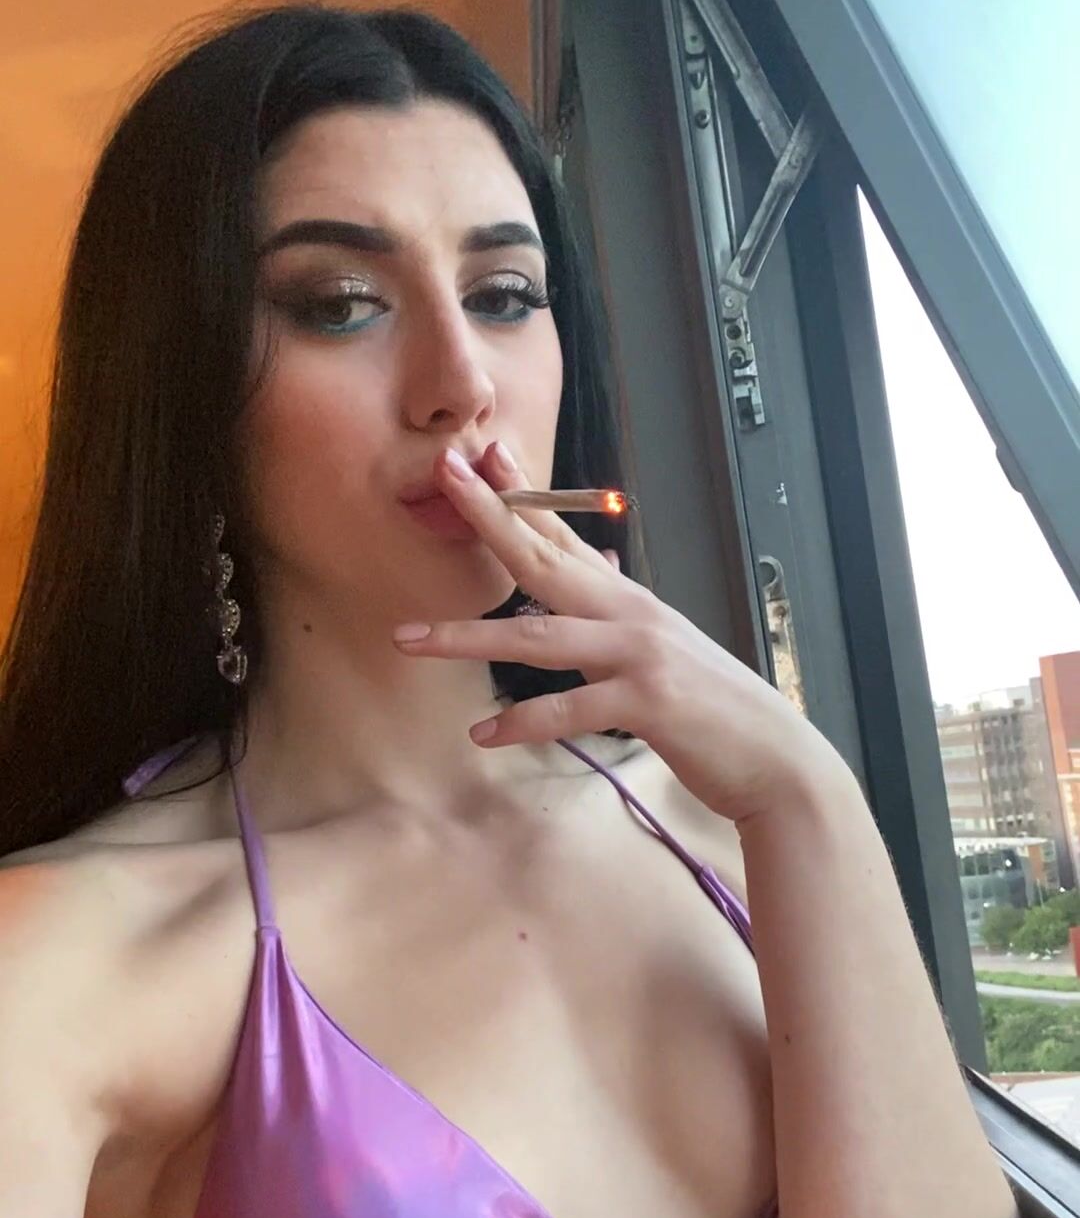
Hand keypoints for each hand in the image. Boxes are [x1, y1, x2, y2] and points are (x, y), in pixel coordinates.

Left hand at [392, 440, 841, 825]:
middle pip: (545, 559)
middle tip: (442, 477)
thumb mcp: (663, 652)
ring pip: (538, 635)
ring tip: (409, 637)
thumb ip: (619, 617)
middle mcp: (631, 615)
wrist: (777, 760)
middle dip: (489, 518)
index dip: (522, 495)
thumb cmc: (713, 712)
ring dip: (467, 635)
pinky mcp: (648, 703)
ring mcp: (639, 655)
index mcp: (630, 602)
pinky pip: (569, 709)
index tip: (482, 457)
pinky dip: (522, 723)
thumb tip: (597, 572)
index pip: (566, 536)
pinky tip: (482, 734)